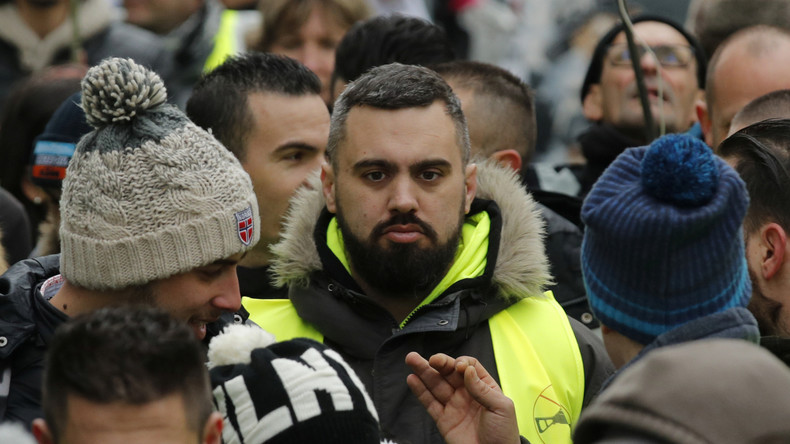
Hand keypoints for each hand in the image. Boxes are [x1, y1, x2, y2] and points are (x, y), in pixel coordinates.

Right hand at [405, 352, 519, 443]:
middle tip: (430, 359)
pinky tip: (412, 379)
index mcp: (484, 387)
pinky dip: (420, 391)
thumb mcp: (502, 407)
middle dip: (438, 363)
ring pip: (436, 385)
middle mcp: (467, 394)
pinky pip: (430, 403)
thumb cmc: (503, 434)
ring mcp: (454, 406)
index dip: (461, 363)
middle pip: (449, 372)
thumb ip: (482, 388)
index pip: (468, 367)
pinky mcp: (444, 420)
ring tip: (412, 360)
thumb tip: (467, 369)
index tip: (458, 367)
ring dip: (424, 371)